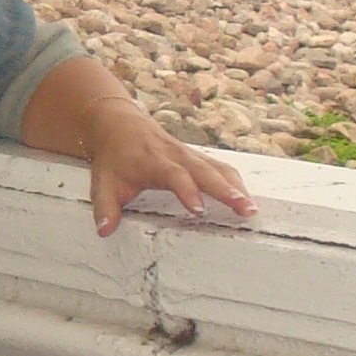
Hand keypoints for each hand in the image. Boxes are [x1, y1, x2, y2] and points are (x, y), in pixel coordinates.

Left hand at [85, 100, 257, 238]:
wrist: (120, 124)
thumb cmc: (113, 157)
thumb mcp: (102, 182)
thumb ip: (104, 208)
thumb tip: (103, 231)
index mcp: (153, 161)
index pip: (174, 176)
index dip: (187, 191)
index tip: (198, 210)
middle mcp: (176, 155)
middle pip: (205, 171)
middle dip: (227, 190)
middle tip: (246, 210)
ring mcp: (190, 154)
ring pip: (218, 167)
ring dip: (237, 187)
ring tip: (252, 209)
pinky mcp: (198, 156)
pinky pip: (221, 166)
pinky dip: (235, 181)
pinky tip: (247, 199)